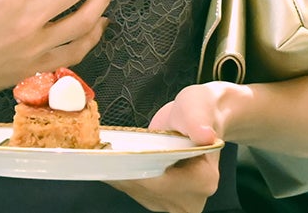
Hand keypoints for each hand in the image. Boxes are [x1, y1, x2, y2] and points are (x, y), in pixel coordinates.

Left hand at [102, 83, 231, 211]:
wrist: (201, 118)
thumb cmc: (199, 111)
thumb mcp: (198, 106)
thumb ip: (198, 121)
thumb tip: (205, 135)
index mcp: (203, 180)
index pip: (160, 184)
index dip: (133, 170)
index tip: (111, 157)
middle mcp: (190, 199)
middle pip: (145, 191)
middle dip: (123, 172)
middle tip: (102, 152)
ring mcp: (174, 202)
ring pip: (136, 193)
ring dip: (120, 175)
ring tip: (106, 155)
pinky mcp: (160, 199)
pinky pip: (135, 191)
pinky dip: (123, 176)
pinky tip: (114, 161)